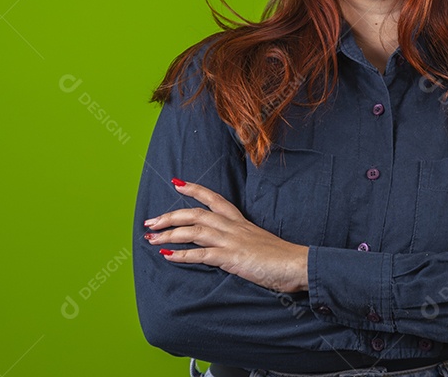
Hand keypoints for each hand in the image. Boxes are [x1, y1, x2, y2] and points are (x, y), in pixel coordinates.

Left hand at [143, 179, 308, 293]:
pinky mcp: (231, 258)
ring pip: (194, 231)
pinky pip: (201, 254)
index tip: (176, 183)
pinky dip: (182, 254)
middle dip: (170, 215)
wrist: (297, 264)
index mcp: (240, 221)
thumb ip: (242, 241)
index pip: (214, 198)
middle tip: (150, 222)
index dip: (194, 189)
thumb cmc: (281, 257)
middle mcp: (233, 227)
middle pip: (196, 213)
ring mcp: (231, 241)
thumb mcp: (258, 243)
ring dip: (169, 234)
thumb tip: (230, 248)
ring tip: (151, 239)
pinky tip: (168, 256)